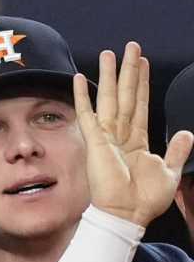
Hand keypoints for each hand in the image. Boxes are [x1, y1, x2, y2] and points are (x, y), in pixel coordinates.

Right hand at [76, 43, 193, 226]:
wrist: (127, 213)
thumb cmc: (144, 199)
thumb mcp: (169, 170)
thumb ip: (176, 150)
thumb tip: (186, 132)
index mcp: (136, 141)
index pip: (139, 105)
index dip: (142, 83)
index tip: (143, 63)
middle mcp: (120, 136)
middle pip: (124, 96)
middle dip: (127, 71)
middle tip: (129, 47)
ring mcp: (106, 138)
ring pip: (109, 99)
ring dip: (109, 75)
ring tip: (110, 53)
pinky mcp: (95, 143)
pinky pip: (87, 115)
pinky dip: (81, 96)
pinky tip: (78, 79)